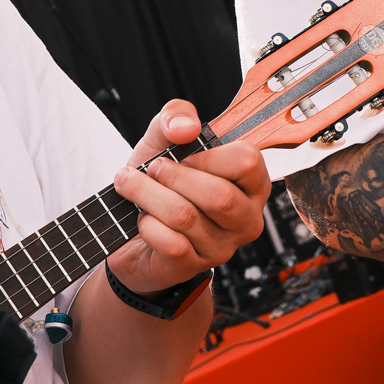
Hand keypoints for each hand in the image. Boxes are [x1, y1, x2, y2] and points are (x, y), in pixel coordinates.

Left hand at [107, 99, 269, 297]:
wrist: (134, 234)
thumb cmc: (160, 183)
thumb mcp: (163, 140)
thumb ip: (175, 116)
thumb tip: (187, 127)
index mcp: (253, 183)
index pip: (248, 162)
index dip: (208, 155)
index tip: (184, 155)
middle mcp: (246, 218)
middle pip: (218, 196)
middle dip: (172, 176)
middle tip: (150, 168)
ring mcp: (223, 247)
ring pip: (186, 217)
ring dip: (148, 195)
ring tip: (130, 185)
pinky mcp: (193, 266)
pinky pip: (170, 243)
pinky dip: (146, 224)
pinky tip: (141, 218)